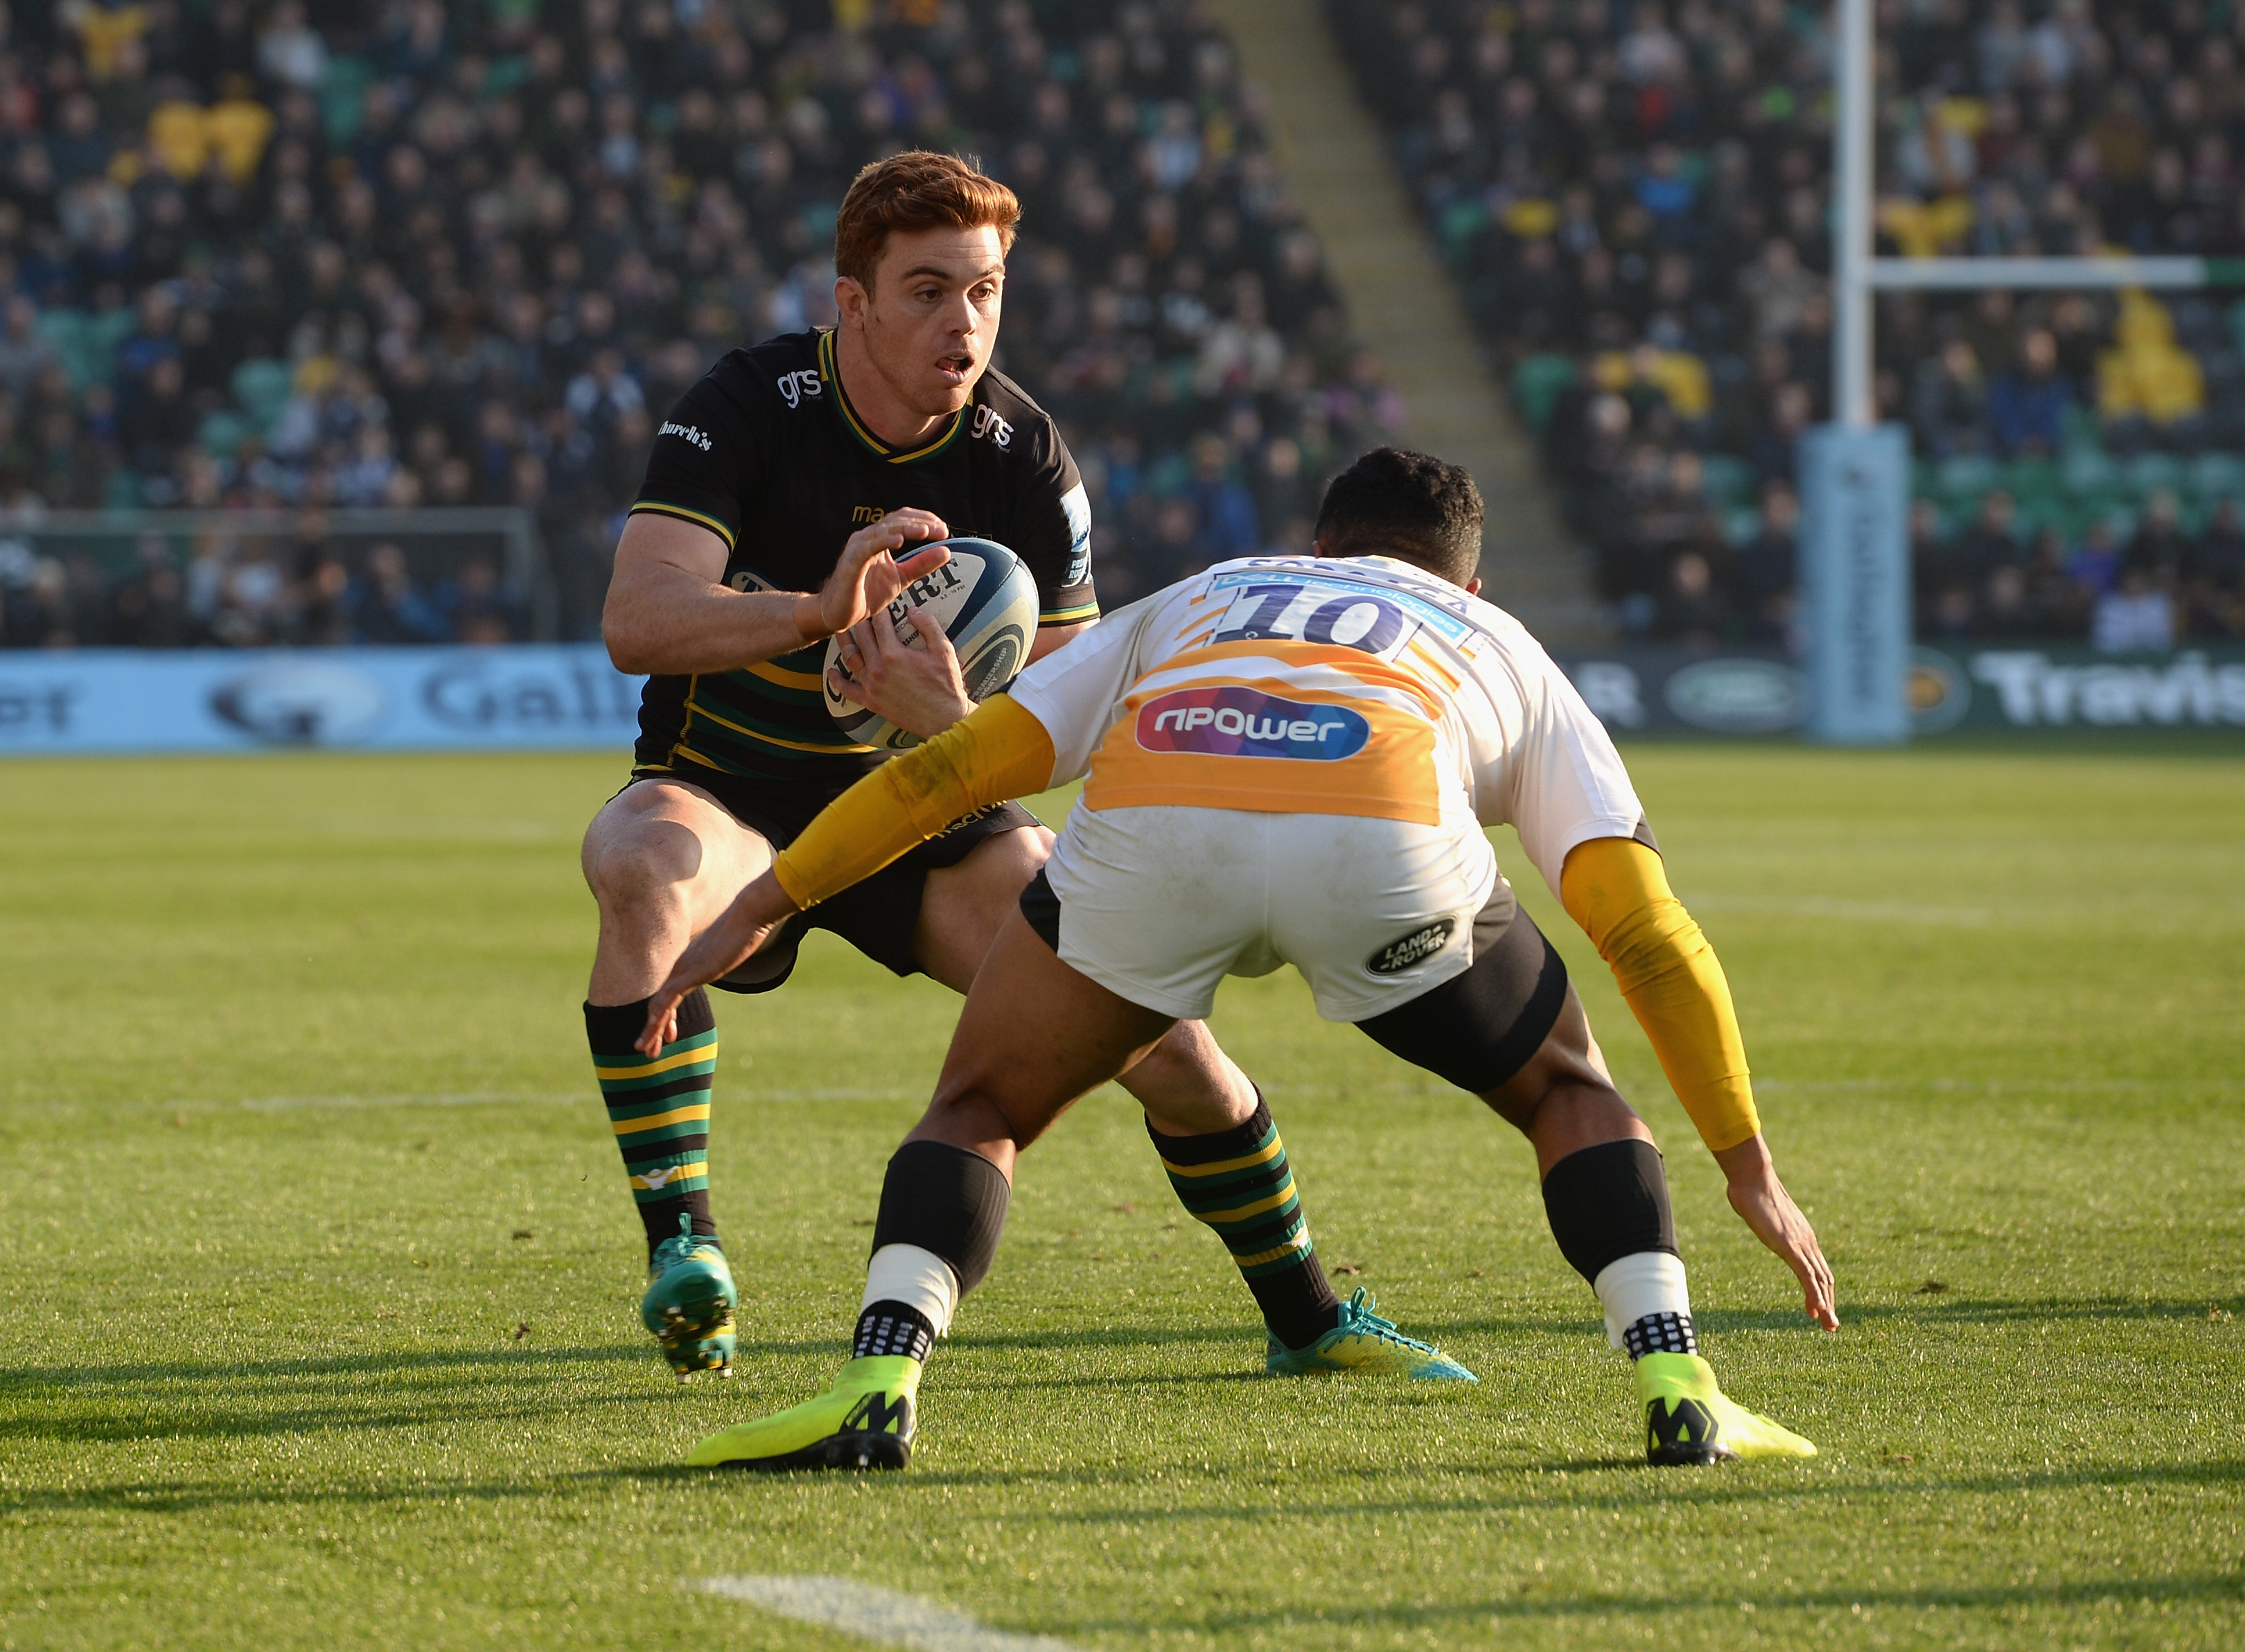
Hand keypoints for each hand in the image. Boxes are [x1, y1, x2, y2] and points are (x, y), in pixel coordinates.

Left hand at [636, 871, 799, 1054]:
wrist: (747, 917)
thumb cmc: (742, 932)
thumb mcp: (726, 952)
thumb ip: (719, 959)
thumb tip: (723, 961)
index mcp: (687, 967)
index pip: (668, 997)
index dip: (665, 1019)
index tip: (669, 1037)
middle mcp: (680, 969)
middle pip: (658, 1004)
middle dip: (652, 1030)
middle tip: (646, 1051)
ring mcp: (684, 971)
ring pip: (659, 1005)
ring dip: (651, 1029)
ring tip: (645, 1050)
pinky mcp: (692, 972)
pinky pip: (670, 998)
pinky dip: (660, 1015)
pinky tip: (653, 1029)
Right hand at [800, 509, 949, 642]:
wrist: (839, 613)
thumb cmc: (865, 593)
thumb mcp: (901, 578)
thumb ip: (921, 564)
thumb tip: (946, 551)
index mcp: (879, 539)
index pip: (903, 520)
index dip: (924, 520)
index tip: (943, 529)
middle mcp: (867, 538)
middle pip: (896, 520)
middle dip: (920, 522)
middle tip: (941, 529)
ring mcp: (858, 548)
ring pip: (883, 530)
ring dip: (905, 528)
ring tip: (925, 530)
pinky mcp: (851, 562)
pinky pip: (868, 548)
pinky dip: (883, 541)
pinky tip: (899, 540)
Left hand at [826, 596, 974, 737]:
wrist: (944, 719)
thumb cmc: (946, 685)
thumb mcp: (944, 650)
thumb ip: (928, 626)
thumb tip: (912, 611)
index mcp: (893, 653)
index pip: (881, 624)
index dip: (880, 610)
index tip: (879, 603)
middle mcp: (877, 668)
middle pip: (862, 637)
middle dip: (860, 621)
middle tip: (859, 611)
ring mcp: (871, 686)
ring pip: (850, 658)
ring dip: (844, 642)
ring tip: (840, 631)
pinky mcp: (871, 702)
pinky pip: (848, 690)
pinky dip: (837, 681)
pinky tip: (831, 672)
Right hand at [1712, 1133, 1839, 1330]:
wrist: (1752, 1177)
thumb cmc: (1750, 1188)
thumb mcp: (1759, 1209)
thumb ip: (1760, 1217)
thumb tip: (1745, 1205)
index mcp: (1801, 1234)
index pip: (1817, 1267)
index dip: (1821, 1289)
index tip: (1820, 1308)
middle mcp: (1807, 1241)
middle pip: (1824, 1278)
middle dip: (1829, 1303)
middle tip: (1831, 1325)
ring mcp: (1801, 1244)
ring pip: (1820, 1281)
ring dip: (1827, 1306)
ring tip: (1829, 1325)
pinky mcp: (1791, 1247)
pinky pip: (1807, 1277)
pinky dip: (1816, 1296)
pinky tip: (1819, 1311)